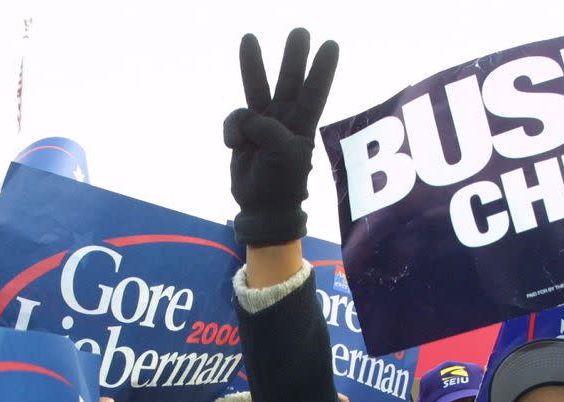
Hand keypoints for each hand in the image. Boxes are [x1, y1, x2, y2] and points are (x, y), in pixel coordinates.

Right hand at [224, 28, 338, 245]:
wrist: (260, 207)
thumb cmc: (280, 183)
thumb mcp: (283, 155)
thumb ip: (268, 129)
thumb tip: (248, 118)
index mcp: (303, 126)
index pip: (315, 92)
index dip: (322, 70)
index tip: (331, 45)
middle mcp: (285, 120)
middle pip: (290, 81)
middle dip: (293, 57)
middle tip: (300, 32)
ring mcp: (263, 124)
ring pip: (259, 87)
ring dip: (254, 64)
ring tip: (249, 37)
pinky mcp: (243, 131)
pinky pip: (235, 119)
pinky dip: (232, 130)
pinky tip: (233, 145)